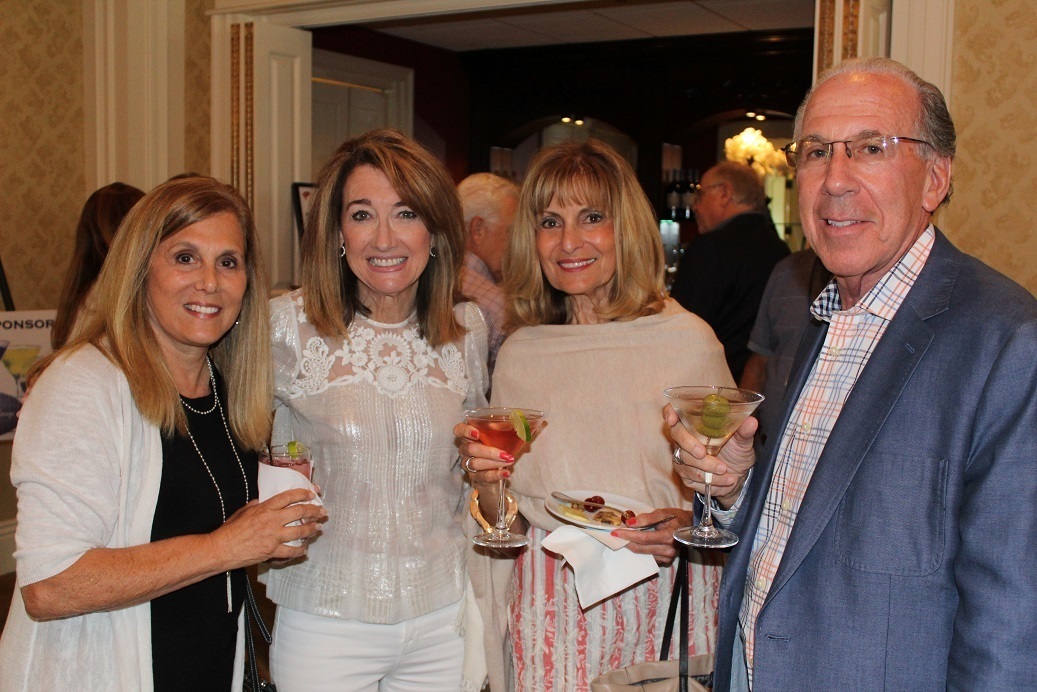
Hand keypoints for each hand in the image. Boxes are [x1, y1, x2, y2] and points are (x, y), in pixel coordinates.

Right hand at [211, 488, 326, 565]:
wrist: (221, 549)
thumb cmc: (230, 529)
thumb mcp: (243, 510)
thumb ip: (257, 504)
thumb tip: (265, 501)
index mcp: (264, 508)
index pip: (288, 497)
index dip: (302, 494)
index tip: (311, 494)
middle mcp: (272, 520)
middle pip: (299, 512)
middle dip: (314, 510)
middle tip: (322, 511)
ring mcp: (273, 536)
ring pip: (299, 531)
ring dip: (311, 529)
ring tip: (318, 528)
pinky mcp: (272, 551)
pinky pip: (291, 551)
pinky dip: (299, 551)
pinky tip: (304, 550)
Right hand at [453, 421, 515, 484]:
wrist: (496, 471)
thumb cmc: (497, 448)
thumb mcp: (502, 437)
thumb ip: (509, 429)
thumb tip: (525, 424)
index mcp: (470, 436)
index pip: (459, 430)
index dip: (465, 431)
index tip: (477, 433)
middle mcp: (465, 450)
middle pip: (470, 449)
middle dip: (488, 451)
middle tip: (505, 454)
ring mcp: (468, 464)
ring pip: (476, 463)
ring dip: (494, 463)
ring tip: (509, 461)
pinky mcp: (475, 477)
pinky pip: (483, 476)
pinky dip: (496, 475)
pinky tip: (506, 473)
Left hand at [611, 507, 690, 565]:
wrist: (690, 526)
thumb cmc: (676, 517)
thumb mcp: (662, 512)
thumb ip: (646, 518)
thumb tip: (630, 522)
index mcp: (669, 536)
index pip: (643, 538)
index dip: (628, 535)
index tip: (615, 532)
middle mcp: (669, 550)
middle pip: (641, 548)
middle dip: (626, 541)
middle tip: (615, 534)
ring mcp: (668, 557)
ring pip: (642, 553)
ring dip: (631, 545)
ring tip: (624, 536)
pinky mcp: (666, 561)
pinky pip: (648, 556)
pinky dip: (640, 549)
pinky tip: (635, 542)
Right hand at [664, 403, 756, 508]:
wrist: (738, 477)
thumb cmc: (737, 453)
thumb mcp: (743, 441)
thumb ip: (744, 431)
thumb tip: (751, 421)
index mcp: (696, 422)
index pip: (674, 411)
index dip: (670, 412)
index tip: (673, 419)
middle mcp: (686, 437)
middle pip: (676, 434)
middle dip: (689, 444)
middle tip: (704, 452)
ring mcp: (683, 455)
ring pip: (684, 458)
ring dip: (706, 465)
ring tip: (725, 469)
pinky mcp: (685, 473)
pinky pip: (691, 475)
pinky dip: (710, 478)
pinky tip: (725, 479)